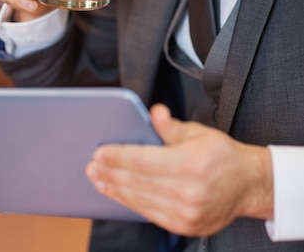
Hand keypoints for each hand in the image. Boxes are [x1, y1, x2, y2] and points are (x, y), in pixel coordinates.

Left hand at [86, 104, 273, 236]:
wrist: (248, 185)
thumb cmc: (222, 155)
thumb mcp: (198, 132)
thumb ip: (170, 126)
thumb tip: (154, 113)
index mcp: (190, 163)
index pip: (143, 160)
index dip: (118, 157)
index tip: (99, 153)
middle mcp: (188, 191)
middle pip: (137, 181)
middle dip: (110, 173)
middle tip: (91, 166)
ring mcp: (186, 212)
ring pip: (140, 200)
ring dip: (116, 189)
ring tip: (99, 180)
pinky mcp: (185, 226)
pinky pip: (150, 213)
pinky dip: (131, 202)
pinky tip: (120, 193)